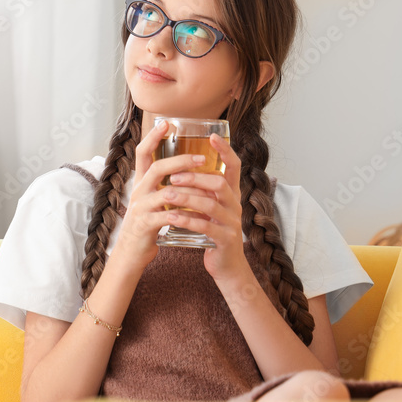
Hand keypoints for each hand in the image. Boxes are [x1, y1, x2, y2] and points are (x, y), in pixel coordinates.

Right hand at [110, 120, 216, 272]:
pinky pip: (165, 216)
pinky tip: (196, 215)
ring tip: (206, 189)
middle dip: (180, 161)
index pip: (142, 153)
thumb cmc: (147, 224)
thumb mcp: (152, 200)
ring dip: (188, 189)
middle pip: (157, 168)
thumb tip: (184, 171)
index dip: (152, 137)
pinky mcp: (144, 225)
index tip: (167, 123)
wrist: (131, 251)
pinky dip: (182, 214)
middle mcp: (138, 191)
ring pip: (164, 192)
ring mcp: (140, 207)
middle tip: (201, 158)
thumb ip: (164, 185)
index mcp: (141, 182)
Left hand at [161, 133, 249, 282]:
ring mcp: (232, 222)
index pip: (234, 166)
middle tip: (173, 176)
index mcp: (231, 194)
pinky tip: (171, 217)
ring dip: (187, 197)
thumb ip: (201, 190)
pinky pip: (206, 226)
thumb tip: (178, 169)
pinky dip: (188, 220)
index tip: (211, 136)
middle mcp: (235, 205)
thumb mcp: (209, 208)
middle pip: (219, 183)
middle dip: (195, 177)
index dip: (226, 151)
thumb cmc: (212, 231)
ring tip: (166, 194)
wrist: (225, 264)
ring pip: (211, 204)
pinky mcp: (225, 239)